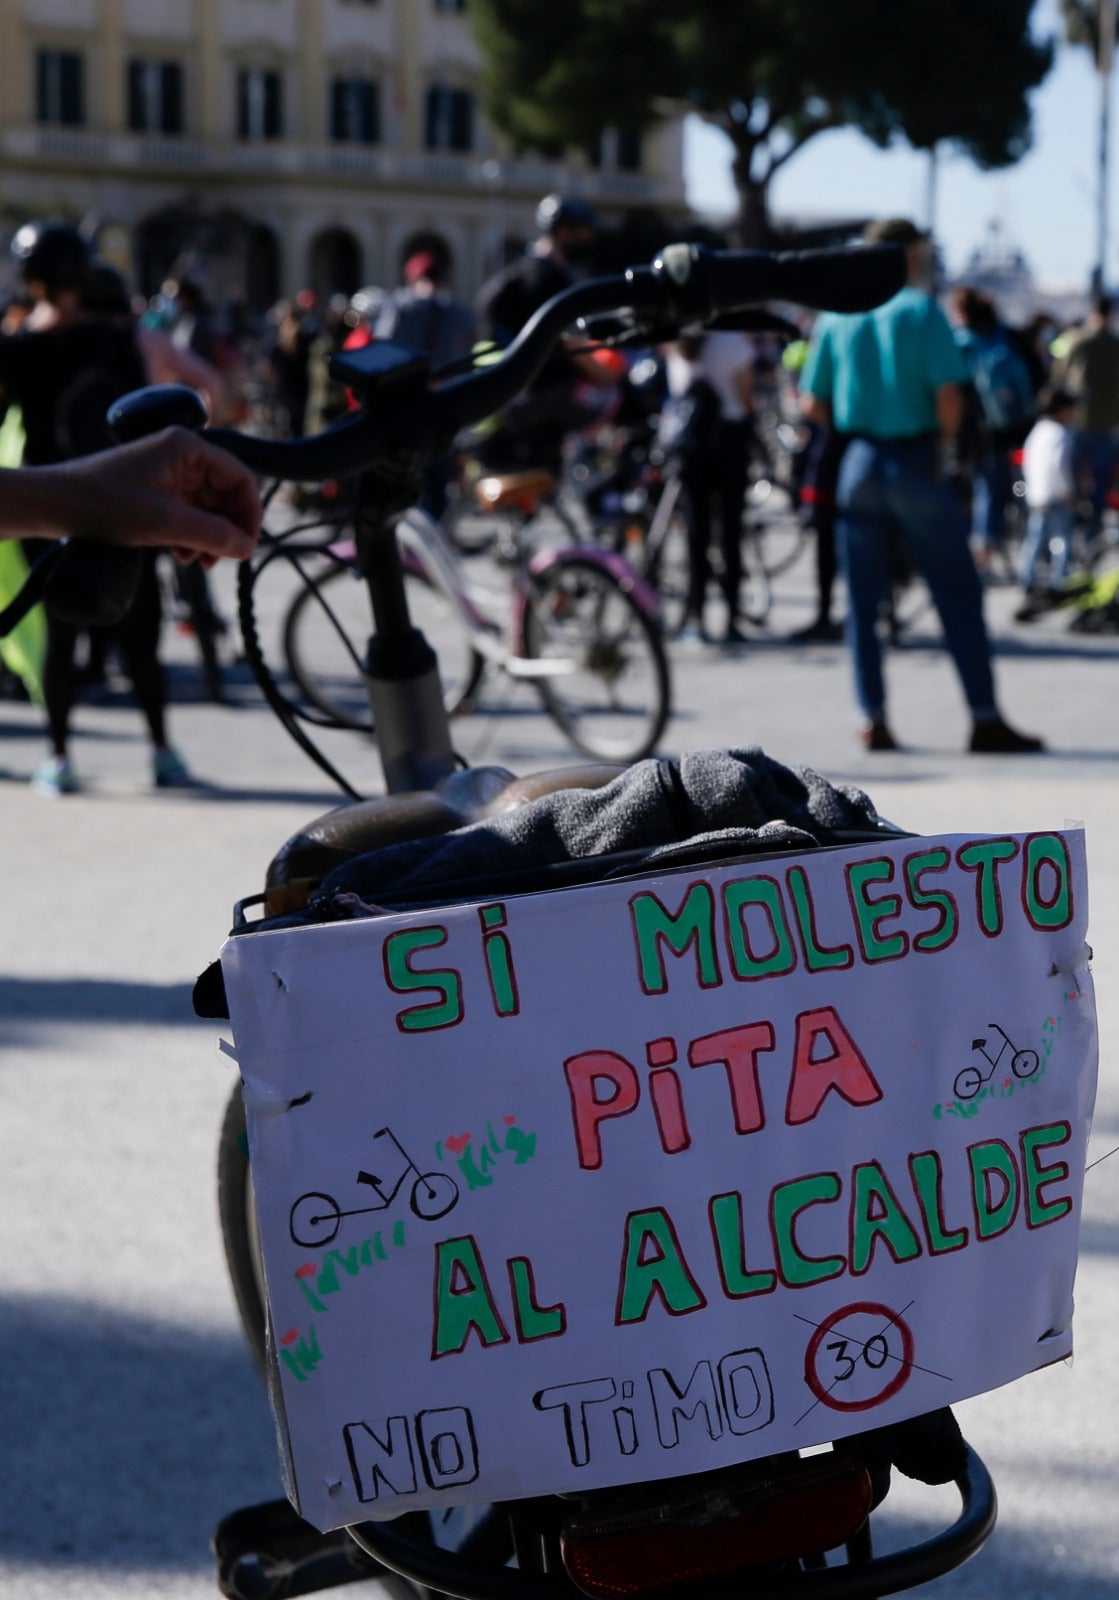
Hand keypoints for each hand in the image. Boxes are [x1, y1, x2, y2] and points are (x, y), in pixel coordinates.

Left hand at [46, 428, 261, 566]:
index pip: (239, 477)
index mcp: (187, 448)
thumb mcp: (165, 523)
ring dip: (209, 538)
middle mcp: (181, 456)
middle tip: (221, 559)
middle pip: (226, 495)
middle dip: (226, 530)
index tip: (248, 545)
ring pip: (208, 509)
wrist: (55, 506)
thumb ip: (212, 535)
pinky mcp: (155, 493)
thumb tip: (249, 548)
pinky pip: (188, 515)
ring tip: (197, 561)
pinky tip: (182, 555)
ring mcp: (167, 475)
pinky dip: (191, 537)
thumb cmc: (104, 503)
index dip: (249, 513)